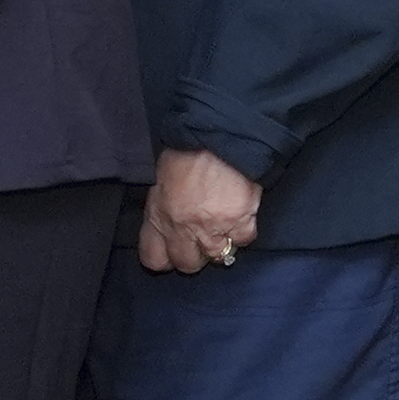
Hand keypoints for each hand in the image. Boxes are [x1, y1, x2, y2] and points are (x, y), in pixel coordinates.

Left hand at [138, 147, 263, 274]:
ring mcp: (212, 229)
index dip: (165, 257)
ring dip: (221, 245)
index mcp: (158, 216)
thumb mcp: (161, 181)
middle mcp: (182, 229)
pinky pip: (244, 239)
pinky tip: (241, 215)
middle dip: (195, 255)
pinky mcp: (240, 222)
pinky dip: (244, 230)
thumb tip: (169, 223)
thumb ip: (163, 208)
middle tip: (202, 239)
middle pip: (188, 264)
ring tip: (223, 227)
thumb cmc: (185, 151)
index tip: (173, 251)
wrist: (216, 135)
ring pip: (218, 257)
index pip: (153, 259)